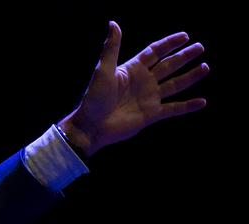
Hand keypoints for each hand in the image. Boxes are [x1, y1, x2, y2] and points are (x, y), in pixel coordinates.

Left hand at [59, 21, 207, 156]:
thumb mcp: (103, 70)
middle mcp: (143, 81)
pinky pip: (173, 109)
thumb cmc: (94, 98)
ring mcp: (148, 98)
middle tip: (200, 47)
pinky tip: (202, 102)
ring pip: (174, 85)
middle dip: (184, 56)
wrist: (91, 126)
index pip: (155, 52)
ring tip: (205, 67)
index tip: (185, 36)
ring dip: (190, 77)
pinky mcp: (151, 114)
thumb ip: (111, 47)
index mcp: (132, 69)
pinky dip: (188, 106)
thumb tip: (113, 23)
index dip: (169, 43)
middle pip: (168, 65)